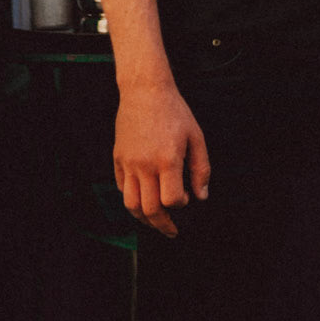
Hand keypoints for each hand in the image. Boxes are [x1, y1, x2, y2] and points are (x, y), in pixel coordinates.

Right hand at [113, 81, 209, 237]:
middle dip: (162, 224)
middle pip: (149, 209)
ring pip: (131, 205)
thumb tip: (201, 196)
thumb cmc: (174, 111)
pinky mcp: (118, 158)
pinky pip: (121, 188)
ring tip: (154, 221)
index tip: (184, 199)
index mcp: (167, 159)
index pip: (171, 200)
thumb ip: (200, 168)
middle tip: (171, 230)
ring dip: (143, 219)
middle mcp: (145, 165)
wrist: (145, 90)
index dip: (179, 205)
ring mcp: (128, 163)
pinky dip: (131, 200)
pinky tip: (142, 199)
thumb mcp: (195, 136)